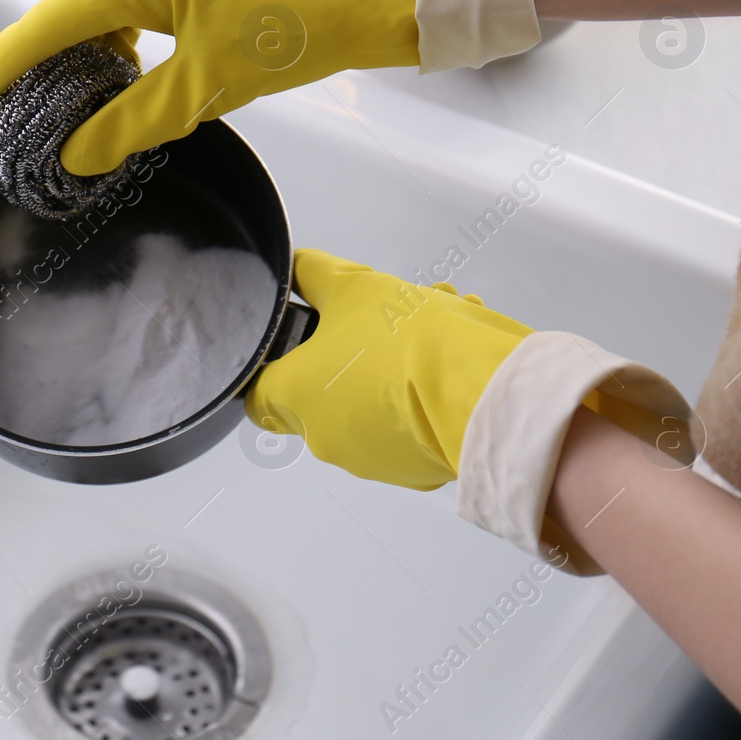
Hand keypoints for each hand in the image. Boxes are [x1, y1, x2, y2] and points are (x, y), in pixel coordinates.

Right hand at [0, 0, 419, 174]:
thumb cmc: (303, 20)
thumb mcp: (209, 86)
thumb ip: (134, 123)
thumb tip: (80, 154)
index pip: (44, 26)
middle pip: (65, 12)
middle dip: (35, 66)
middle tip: (8, 118)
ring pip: (101, 6)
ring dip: (81, 55)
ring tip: (66, 109)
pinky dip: (120, 39)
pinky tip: (124, 77)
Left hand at [245, 249, 531, 489]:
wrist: (485, 391)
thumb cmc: (413, 344)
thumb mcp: (354, 286)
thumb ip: (314, 275)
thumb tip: (299, 269)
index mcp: (296, 398)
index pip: (255, 391)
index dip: (272, 361)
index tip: (293, 339)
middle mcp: (325, 438)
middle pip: (319, 390)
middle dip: (346, 353)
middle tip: (376, 323)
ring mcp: (370, 460)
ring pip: (367, 403)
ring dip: (388, 369)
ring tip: (425, 332)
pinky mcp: (413, 470)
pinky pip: (405, 425)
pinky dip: (418, 395)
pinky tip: (444, 361)